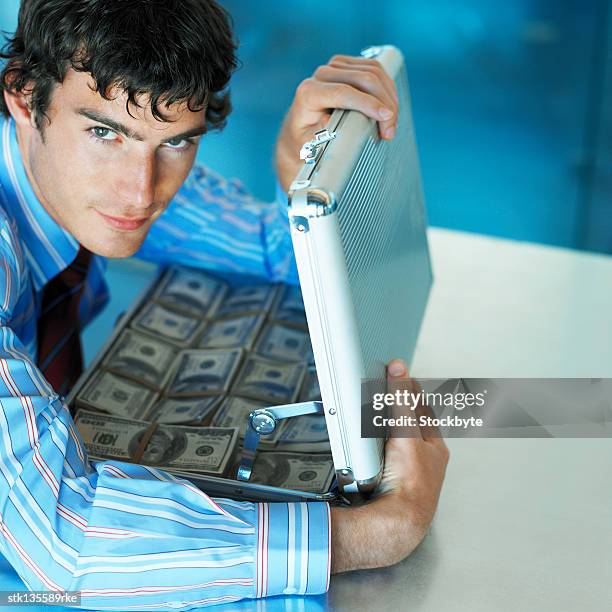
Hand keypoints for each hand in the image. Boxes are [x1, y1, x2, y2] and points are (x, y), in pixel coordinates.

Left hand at [274, 54, 398, 191]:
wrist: (303, 130)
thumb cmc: (307, 141)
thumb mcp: (309, 145)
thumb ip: (319, 135)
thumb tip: (330, 119)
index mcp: (308, 92)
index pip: (343, 92)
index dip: (368, 103)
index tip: (386, 117)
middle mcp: (321, 74)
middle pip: (364, 79)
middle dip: (384, 104)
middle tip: (390, 132)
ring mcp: (336, 66)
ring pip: (375, 72)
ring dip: (390, 98)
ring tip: (390, 125)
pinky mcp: (349, 64)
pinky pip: (377, 70)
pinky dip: (388, 89)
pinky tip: (389, 109)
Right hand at [330, 359, 448, 572]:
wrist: (396, 523)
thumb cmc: (410, 482)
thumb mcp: (406, 431)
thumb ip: (400, 399)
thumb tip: (399, 368)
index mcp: (435, 448)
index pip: (421, 410)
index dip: (409, 391)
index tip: (399, 374)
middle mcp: (424, 462)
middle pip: (409, 426)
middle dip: (398, 410)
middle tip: (386, 391)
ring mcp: (406, 475)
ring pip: (395, 444)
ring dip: (384, 431)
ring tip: (373, 417)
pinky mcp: (389, 485)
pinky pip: (381, 460)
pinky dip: (373, 450)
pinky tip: (365, 450)